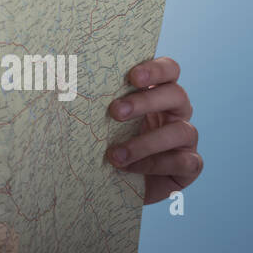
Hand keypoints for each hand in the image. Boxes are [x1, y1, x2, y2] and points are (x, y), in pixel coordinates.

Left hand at [105, 56, 201, 204]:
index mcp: (158, 92)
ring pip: (181, 131)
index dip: (156, 69)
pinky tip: (130, 169)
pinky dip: (156, 164)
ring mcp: (186, 138)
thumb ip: (97, 100)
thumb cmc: (109, 141)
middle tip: (114, 112)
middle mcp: (176, 112)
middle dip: (145, 102)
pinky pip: (185, 161)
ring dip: (145, 142)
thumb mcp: (103, 119)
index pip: (170, 70)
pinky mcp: (190, 165)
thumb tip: (61, 82)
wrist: (121, 183)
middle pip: (176, 95)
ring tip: (115, 154)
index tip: (132, 76)